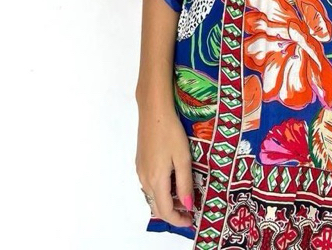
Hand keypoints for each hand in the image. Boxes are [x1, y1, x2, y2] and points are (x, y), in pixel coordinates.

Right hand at [135, 103, 194, 228]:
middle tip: (190, 209)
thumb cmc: (171, 132)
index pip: (165, 211)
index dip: (178, 219)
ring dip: (167, 200)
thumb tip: (187, 205)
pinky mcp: (140, 162)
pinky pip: (149, 184)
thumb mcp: (183, 157)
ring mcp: (140, 171)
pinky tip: (172, 180)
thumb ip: (184, 183)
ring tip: (184, 194)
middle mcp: (144, 179)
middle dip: (173, 212)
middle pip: (157, 206)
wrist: (154, 111)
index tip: (191, 220)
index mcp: (156, 180)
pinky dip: (161, 189)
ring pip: (153, 195)